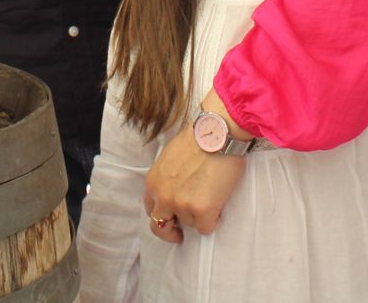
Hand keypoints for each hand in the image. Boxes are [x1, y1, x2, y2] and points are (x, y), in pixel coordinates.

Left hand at [143, 94, 247, 239]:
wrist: (217, 133)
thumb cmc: (197, 139)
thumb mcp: (169, 159)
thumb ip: (166, 179)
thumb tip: (174, 190)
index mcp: (153, 183)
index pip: (150, 210)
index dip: (161, 216)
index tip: (169, 219)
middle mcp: (163, 197)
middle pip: (160, 227)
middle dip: (170, 232)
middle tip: (179, 235)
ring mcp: (182, 205)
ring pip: (189, 224)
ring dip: (198, 215)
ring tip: (209, 194)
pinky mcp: (202, 211)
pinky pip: (206, 227)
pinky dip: (212, 220)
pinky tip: (218, 203)